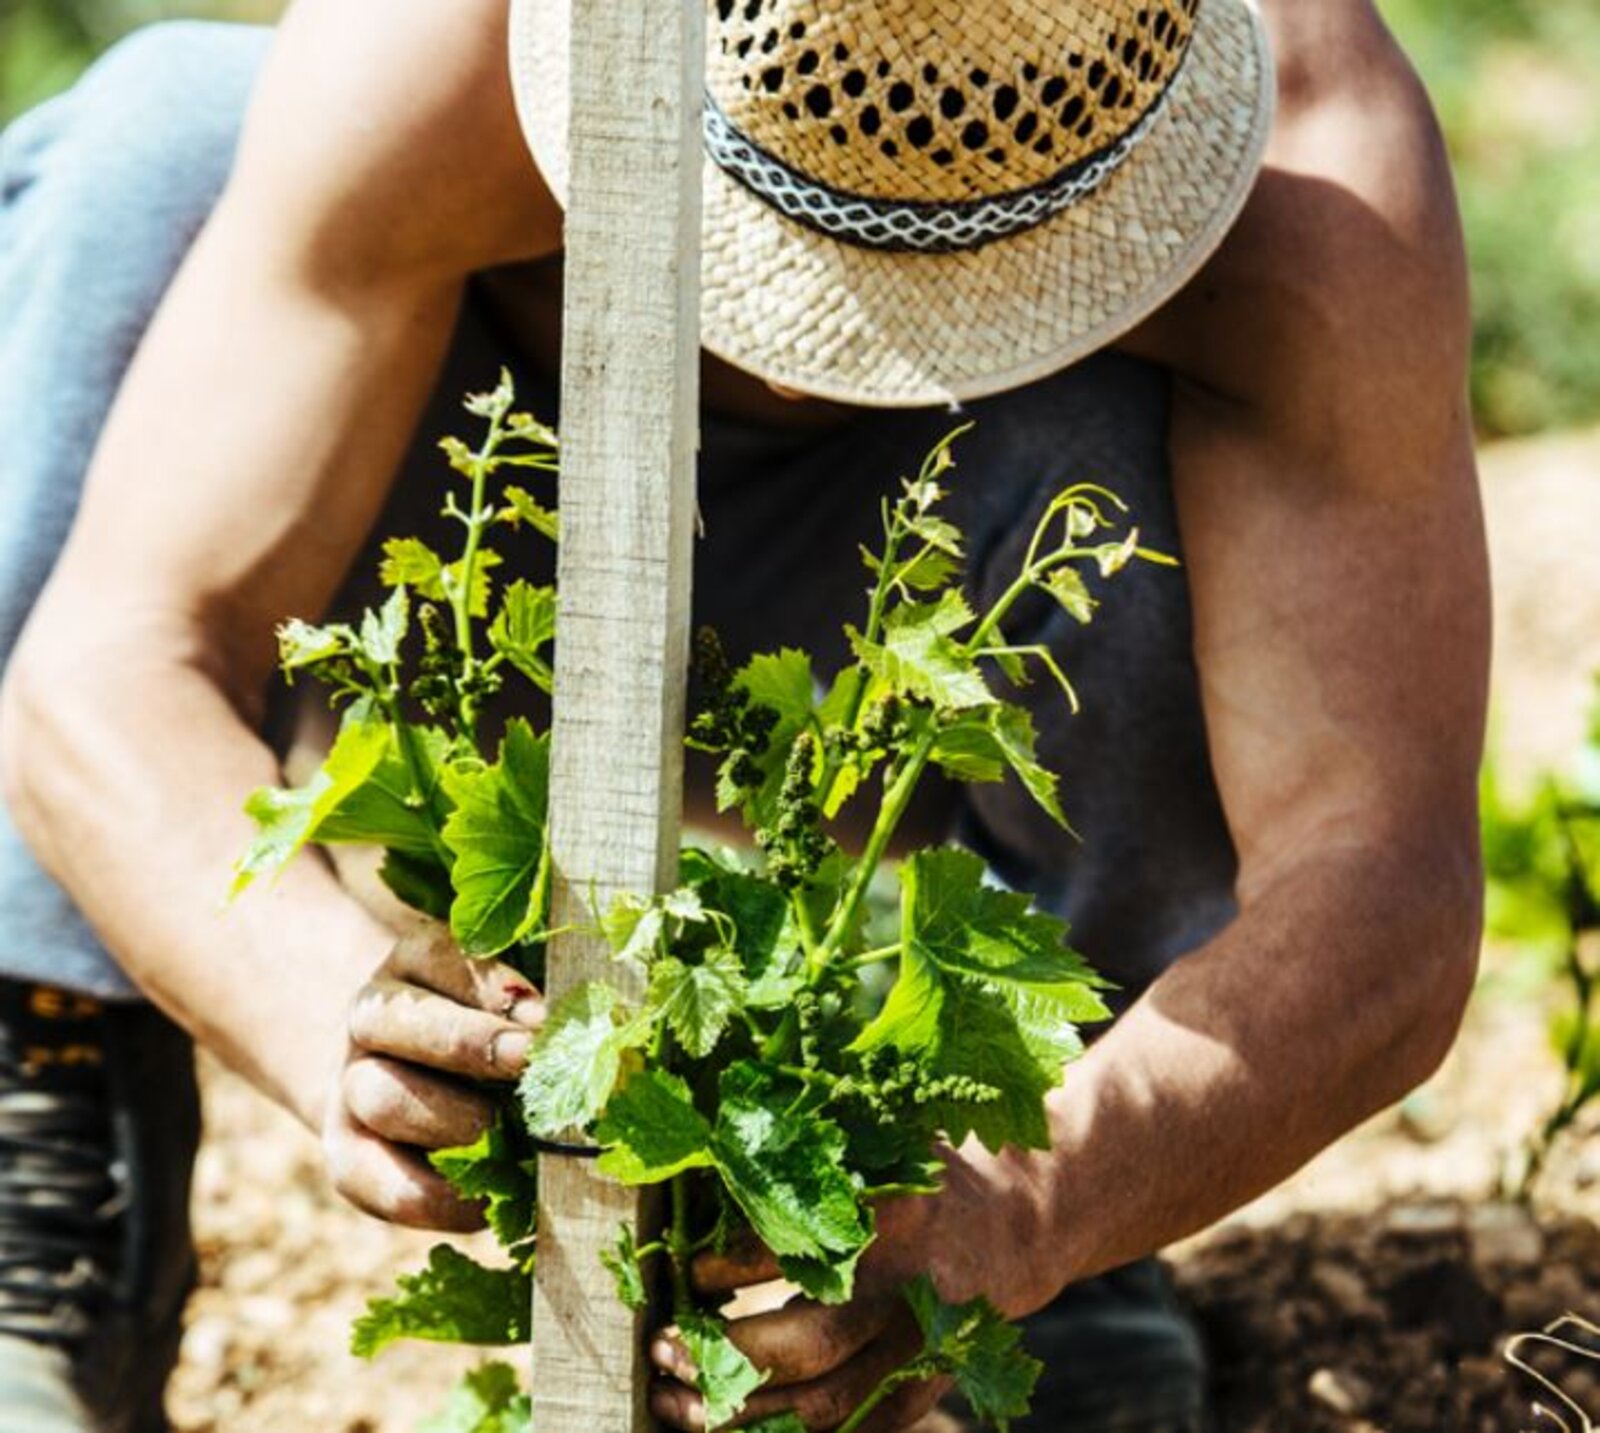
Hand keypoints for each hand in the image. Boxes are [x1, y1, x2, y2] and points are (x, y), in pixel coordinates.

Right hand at [322, 919, 543, 1229]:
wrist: (414, 1074)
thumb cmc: (495, 1026)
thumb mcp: (511, 996)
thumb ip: (535, 1008)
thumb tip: (580, 1037)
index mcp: (413, 961)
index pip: (437, 956)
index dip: (490, 988)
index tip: (543, 1017)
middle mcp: (370, 1020)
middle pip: (394, 1022)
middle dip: (467, 1045)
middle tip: (528, 1064)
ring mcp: (351, 1089)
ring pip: (383, 1098)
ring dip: (455, 1121)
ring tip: (515, 1137)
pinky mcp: (350, 1159)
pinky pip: (383, 1184)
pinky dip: (441, 1198)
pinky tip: (492, 1198)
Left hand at [650, 1142, 1066, 1430]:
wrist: (1022, 1218)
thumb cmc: (925, 1174)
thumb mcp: (878, 1150)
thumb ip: (808, 1169)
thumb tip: (703, 1191)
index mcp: (891, 1214)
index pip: (795, 1249)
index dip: (727, 1266)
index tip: (684, 1270)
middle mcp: (909, 1287)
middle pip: (808, 1344)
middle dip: (723, 1356)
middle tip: (663, 1347)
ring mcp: (922, 1348)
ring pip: (823, 1405)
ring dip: (738, 1415)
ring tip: (675, 1403)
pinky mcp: (927, 1386)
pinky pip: (852, 1429)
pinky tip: (735, 1424)